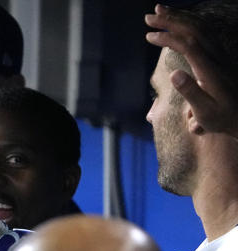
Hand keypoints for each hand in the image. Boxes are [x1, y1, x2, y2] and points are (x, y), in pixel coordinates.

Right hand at [145, 4, 237, 139]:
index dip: (169, 38)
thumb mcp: (206, 113)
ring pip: (201, 27)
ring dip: (180, 16)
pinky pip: (206, 31)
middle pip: (195, 30)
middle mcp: (217, 58)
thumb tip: (173, 73)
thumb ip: (190, 92)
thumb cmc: (222, 118)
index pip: (189, 45)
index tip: (149, 36)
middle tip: (148, 17)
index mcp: (211, 71)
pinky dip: (190, 22)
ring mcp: (221, 54)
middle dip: (171, 20)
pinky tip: (178, 20)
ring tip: (159, 10)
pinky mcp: (220, 55)